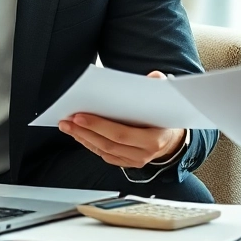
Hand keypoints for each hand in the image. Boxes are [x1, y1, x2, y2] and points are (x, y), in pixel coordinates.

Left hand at [59, 72, 185, 168]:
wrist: (173, 139)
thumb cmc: (166, 118)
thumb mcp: (167, 100)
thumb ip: (160, 87)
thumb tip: (153, 77)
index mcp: (154, 139)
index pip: (121, 134)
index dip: (99, 126)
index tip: (80, 116)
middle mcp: (144, 154)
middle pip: (108, 144)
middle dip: (85, 131)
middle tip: (68, 120)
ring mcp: (135, 161)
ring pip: (104, 151)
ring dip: (83, 138)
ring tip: (67, 126)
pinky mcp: (127, 163)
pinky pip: (105, 156)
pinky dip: (90, 145)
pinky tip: (79, 135)